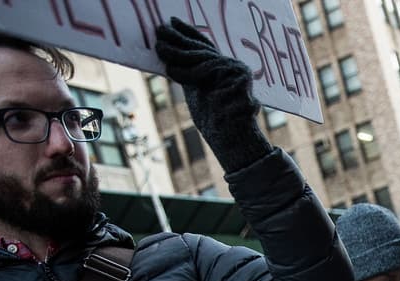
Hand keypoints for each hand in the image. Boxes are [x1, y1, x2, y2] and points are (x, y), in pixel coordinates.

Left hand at [155, 18, 270, 172]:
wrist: (230, 139)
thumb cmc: (214, 120)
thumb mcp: (197, 90)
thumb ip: (189, 72)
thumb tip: (169, 54)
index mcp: (226, 68)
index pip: (205, 45)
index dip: (188, 32)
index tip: (173, 22)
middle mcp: (235, 67)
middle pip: (203, 49)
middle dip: (179, 39)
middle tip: (159, 30)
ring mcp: (239, 73)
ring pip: (203, 58)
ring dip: (177, 52)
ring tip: (159, 48)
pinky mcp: (240, 80)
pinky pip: (207, 72)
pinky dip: (187, 72)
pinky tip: (171, 70)